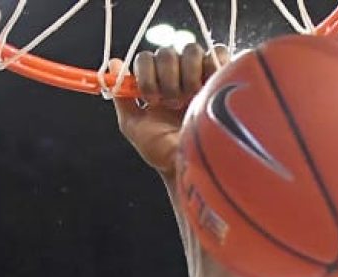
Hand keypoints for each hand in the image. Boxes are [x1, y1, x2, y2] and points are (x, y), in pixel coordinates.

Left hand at [112, 44, 228, 178]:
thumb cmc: (163, 153)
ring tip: (192, 98)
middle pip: (167, 52)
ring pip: (191, 49)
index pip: (146, 59)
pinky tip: (207, 87)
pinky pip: (218, 52)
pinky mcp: (223, 77)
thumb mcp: (134, 127)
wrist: (191, 166)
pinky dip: (211, 64)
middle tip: (173, 104)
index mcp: (156, 86)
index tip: (151, 99)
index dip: (146, 74)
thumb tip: (113, 64)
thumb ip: (121, 97)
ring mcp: (200, 77)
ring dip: (188, 73)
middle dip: (166, 78)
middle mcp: (177, 78)